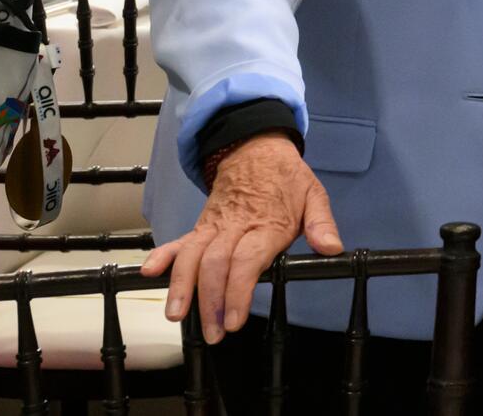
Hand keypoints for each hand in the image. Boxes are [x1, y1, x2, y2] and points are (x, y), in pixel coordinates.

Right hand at [141, 133, 340, 343]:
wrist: (256, 148)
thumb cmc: (287, 178)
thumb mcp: (314, 195)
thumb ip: (322, 224)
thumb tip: (333, 248)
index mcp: (267, 225)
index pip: (246, 262)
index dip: (237, 292)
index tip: (233, 320)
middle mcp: (235, 227)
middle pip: (215, 265)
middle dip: (210, 301)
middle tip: (211, 333)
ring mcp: (214, 226)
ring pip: (191, 255)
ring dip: (181, 286)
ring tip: (176, 314)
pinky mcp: (200, 225)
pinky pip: (179, 240)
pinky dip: (163, 255)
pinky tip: (149, 272)